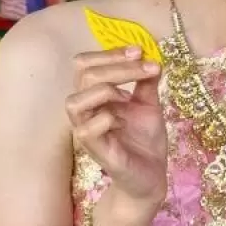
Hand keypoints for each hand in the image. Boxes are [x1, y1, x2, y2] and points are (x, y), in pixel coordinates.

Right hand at [65, 48, 167, 205]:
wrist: (151, 175)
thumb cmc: (144, 140)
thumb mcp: (149, 104)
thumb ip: (146, 81)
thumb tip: (152, 56)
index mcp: (95, 96)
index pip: (86, 64)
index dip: (110, 53)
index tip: (139, 50)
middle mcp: (86, 111)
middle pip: (83, 75)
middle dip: (117, 66)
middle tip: (146, 67)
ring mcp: (87, 132)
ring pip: (74, 102)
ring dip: (105, 90)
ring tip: (128, 96)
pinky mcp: (97, 151)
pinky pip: (86, 131)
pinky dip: (106, 119)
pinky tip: (123, 121)